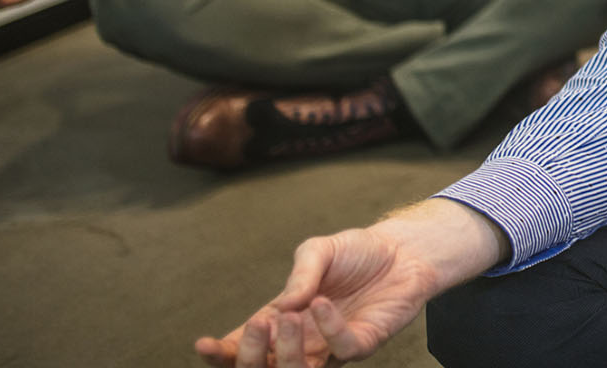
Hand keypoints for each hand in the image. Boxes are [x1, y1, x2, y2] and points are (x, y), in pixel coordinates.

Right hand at [194, 199, 506, 367]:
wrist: (402, 250)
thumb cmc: (355, 252)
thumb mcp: (318, 251)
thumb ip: (299, 275)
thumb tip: (281, 307)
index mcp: (282, 319)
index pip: (244, 346)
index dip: (222, 352)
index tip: (204, 345)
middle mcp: (304, 339)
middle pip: (264, 367)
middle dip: (251, 355)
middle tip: (258, 326)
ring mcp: (333, 345)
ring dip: (288, 352)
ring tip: (288, 316)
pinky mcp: (364, 342)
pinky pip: (342, 349)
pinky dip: (328, 330)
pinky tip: (321, 303)